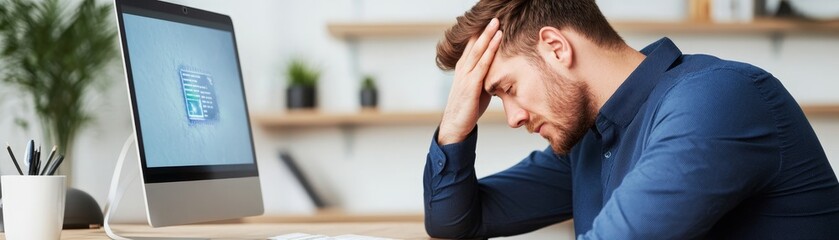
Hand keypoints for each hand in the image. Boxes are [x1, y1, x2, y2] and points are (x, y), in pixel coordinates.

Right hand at [438, 18, 501, 144]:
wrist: (455, 126)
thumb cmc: (467, 109)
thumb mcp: (477, 89)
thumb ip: (485, 78)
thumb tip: (498, 72)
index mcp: (463, 69)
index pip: (472, 46)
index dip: (480, 34)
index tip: (489, 23)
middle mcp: (462, 68)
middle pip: (474, 44)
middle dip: (484, 29)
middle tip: (494, 17)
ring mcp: (465, 75)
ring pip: (478, 50)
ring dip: (488, 35)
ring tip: (496, 22)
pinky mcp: (471, 84)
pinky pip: (483, 63)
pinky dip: (491, 50)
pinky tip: (497, 40)